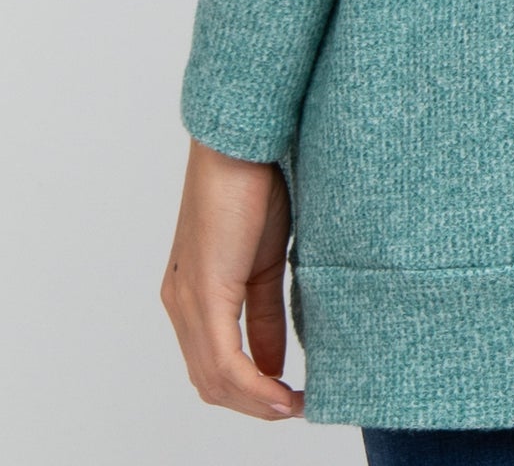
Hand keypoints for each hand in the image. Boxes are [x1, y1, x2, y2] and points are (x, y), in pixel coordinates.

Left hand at [160, 136, 303, 418]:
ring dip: (256, 403)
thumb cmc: (255, 185)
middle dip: (253, 404)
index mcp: (193, 294)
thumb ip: (267, 312)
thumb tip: (277, 361)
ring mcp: (188, 301)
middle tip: (295, 408)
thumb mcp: (267, 261)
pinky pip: (225, 362)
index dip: (250, 390)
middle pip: (210, 381)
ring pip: (214, 380)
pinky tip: (282, 395)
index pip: (213, 364)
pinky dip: (255, 387)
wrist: (243, 142)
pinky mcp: (204, 293)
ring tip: (295, 407)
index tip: (288, 400)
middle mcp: (181, 304)